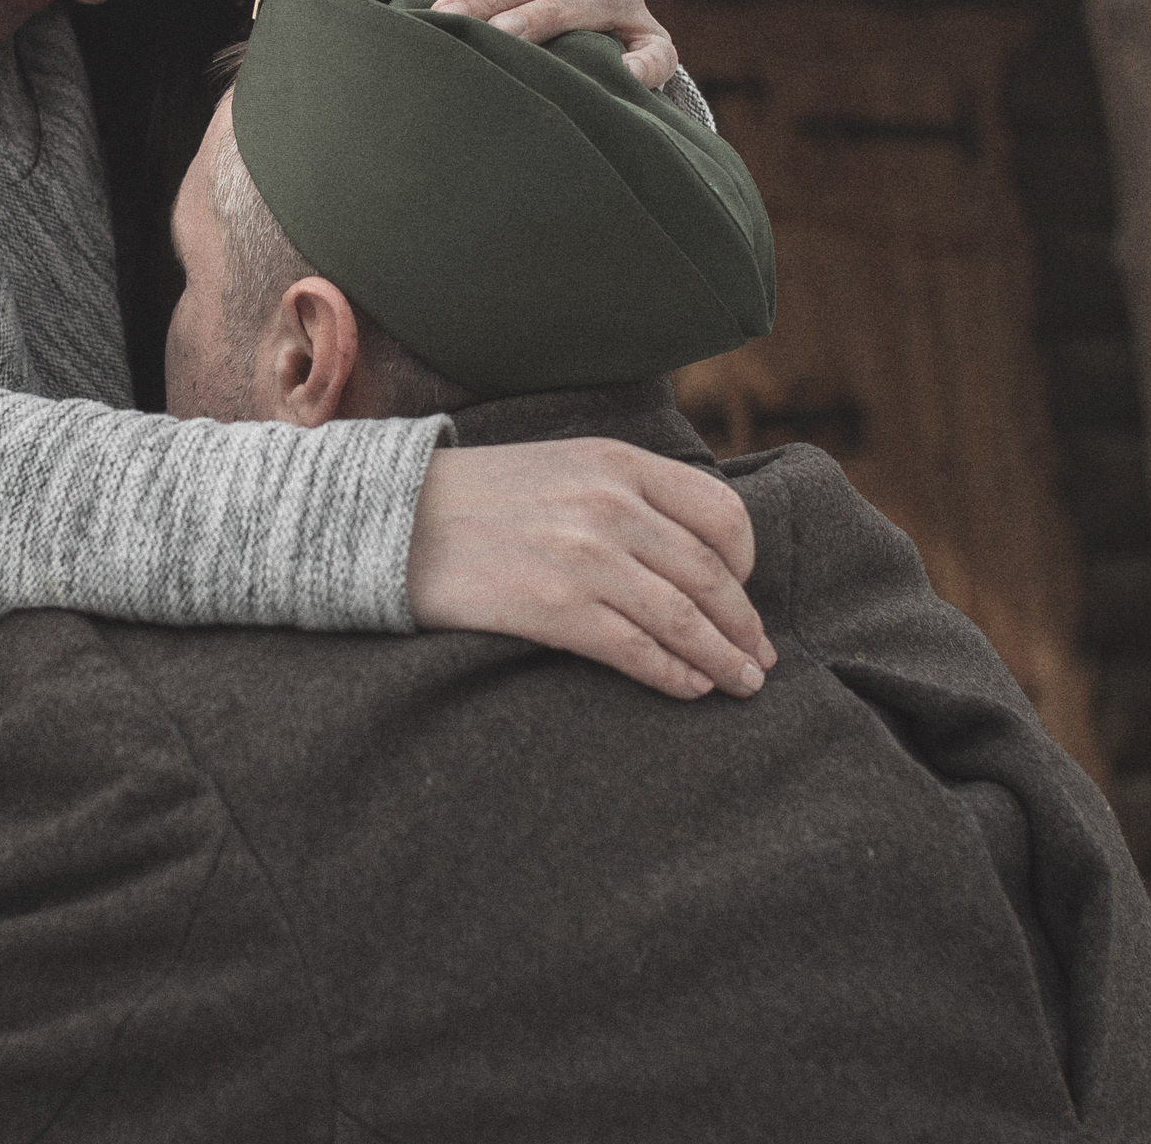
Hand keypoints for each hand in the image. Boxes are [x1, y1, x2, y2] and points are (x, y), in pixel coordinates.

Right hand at [408, 438, 771, 699]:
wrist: (391, 520)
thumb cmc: (479, 499)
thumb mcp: (563, 465)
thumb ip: (626, 491)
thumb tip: (690, 549)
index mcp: (617, 463)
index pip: (720, 511)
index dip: (746, 561)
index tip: (744, 592)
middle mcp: (609, 503)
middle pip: (710, 573)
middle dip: (743, 624)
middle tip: (760, 658)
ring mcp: (583, 555)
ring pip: (682, 616)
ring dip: (722, 659)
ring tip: (741, 684)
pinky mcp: (554, 606)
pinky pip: (635, 649)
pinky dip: (672, 674)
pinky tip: (688, 688)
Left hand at [431, 0, 678, 87]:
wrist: (595, 71)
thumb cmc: (514, 35)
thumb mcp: (481, 3)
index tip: (429, 8)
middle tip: (451, 20)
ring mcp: (623, 5)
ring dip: (550, 14)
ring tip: (510, 39)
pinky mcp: (653, 47)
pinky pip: (654, 53)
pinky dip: (640, 65)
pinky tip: (617, 78)